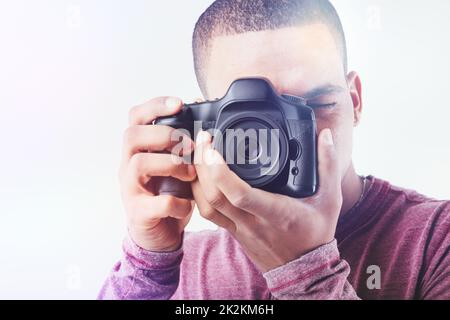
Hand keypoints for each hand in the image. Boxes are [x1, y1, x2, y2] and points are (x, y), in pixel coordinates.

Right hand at [120, 97, 196, 251]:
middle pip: (132, 135)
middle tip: (189, 145)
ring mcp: (130, 189)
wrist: (159, 234)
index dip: (155, 106)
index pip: (135, 118)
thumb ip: (184, 150)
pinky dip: (177, 203)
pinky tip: (188, 204)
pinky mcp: (138, 213)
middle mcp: (128, 165)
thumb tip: (206, 128)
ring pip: (139, 163)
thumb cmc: (169, 194)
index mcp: (139, 150)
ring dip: (171, 164)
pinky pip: (155, 203)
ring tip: (191, 173)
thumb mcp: (176, 167)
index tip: (179, 104)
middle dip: (164, 135)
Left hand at [192, 128, 342, 271]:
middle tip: (203, 139)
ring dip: (196, 178)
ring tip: (198, 152)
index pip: (241, 194)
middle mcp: (252, 222)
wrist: (304, 271)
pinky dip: (198, 192)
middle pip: (215, 195)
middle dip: (202, 165)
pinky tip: (200, 175)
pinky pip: (208, 212)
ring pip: (206, 205)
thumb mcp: (330, 199)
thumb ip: (327, 166)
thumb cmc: (315, 233)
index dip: (221, 171)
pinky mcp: (232, 232)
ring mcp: (239, 229)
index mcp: (276, 213)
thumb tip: (325, 136)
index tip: (214, 147)